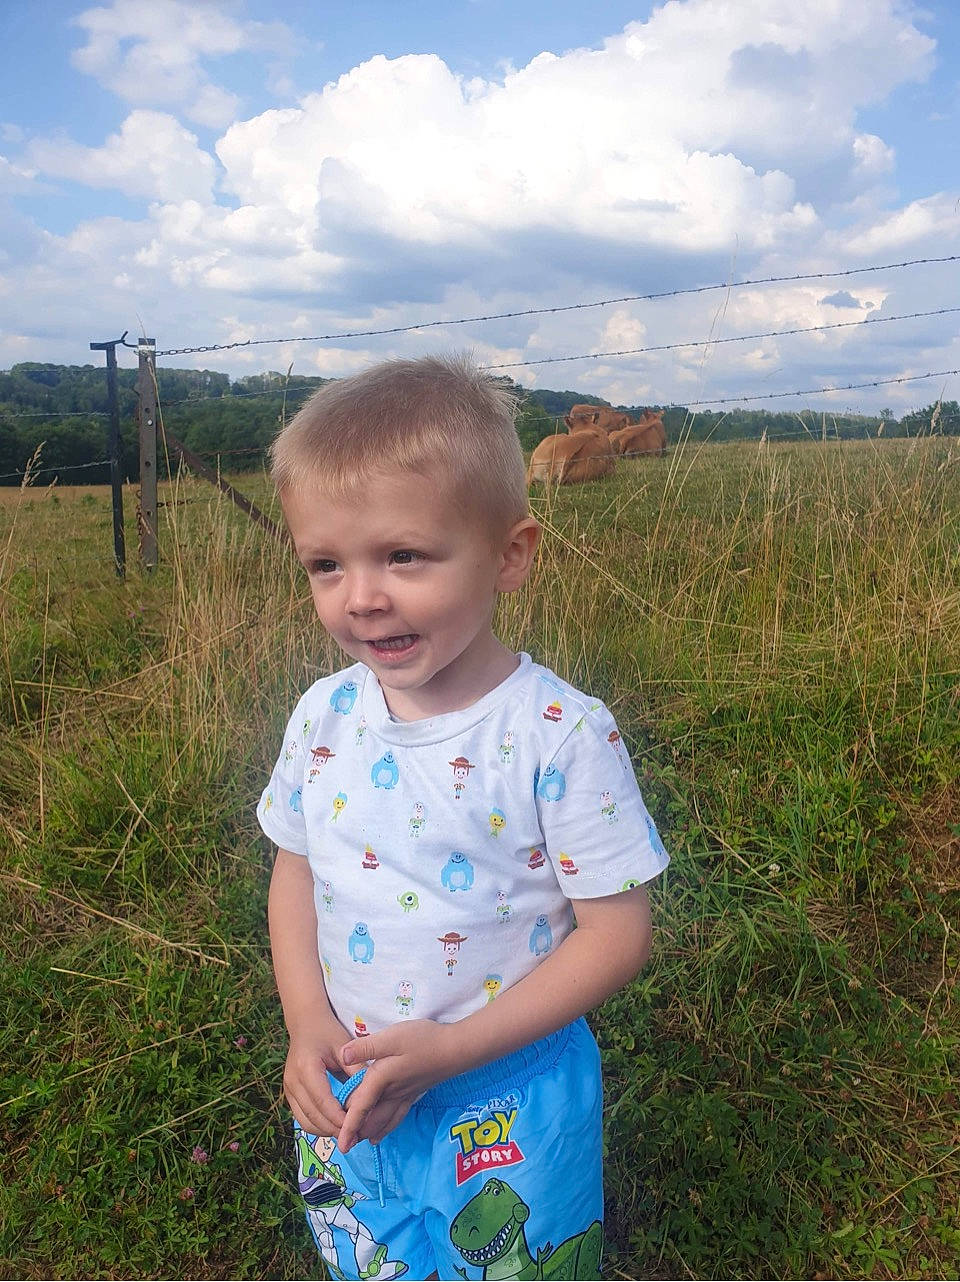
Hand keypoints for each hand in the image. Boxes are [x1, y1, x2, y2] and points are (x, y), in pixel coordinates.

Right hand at [283, 1023, 351, 1137]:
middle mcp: (292, 1081)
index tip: (356, 1127)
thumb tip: (371, 1096)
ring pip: (305, 1122)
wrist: (306, 1023)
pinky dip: (318, 1125)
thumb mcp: (345, 1046)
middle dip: (334, 1129)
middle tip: (356, 1136)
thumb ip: (357, 1069)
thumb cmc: (328, 1032)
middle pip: (313, 1116)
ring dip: (326, 1131)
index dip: (339, 1118)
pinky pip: (302, 1118)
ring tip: (347, 1133)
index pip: (322, 1101)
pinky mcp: (289, 1094)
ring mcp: (288, 1089)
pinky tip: (335, 1125)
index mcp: (306, 1067)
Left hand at [337, 1020, 456, 1151]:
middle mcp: (391, 1092)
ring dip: (369, 1133)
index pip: (360, 1107)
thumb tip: (342, 1056)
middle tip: (343, 1145)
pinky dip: (385, 1129)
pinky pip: (395, 1118)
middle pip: (370, 1119)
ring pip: (383, 1122)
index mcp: (381, 1079)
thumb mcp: (392, 1037)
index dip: (348, 1126)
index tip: (340, 1145)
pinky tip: (379, 1135)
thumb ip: (366, 1047)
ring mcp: (404, 1095)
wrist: (455, 1049)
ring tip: (357, 1143)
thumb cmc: (424, 1040)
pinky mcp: (413, 1094)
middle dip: (356, 1133)